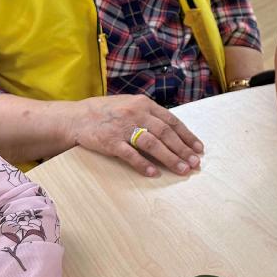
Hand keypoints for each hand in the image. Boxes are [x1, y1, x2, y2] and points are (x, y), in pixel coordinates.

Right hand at [67, 95, 203, 176]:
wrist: (77, 117)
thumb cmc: (107, 112)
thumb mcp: (130, 105)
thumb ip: (150, 114)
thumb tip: (174, 130)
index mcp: (144, 104)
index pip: (171, 121)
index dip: (187, 136)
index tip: (198, 148)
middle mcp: (136, 114)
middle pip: (165, 134)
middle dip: (183, 150)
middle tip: (195, 163)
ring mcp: (123, 127)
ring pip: (152, 144)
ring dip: (170, 158)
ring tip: (182, 169)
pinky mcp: (110, 142)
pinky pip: (130, 154)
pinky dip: (143, 164)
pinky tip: (154, 173)